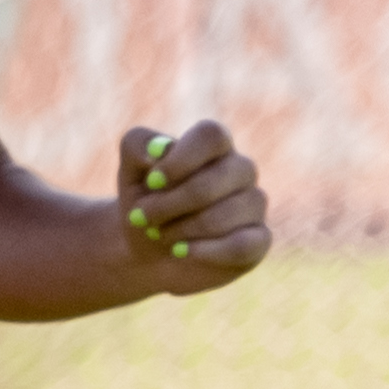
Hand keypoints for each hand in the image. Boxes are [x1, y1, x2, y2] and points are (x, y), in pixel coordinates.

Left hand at [118, 119, 270, 292]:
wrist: (148, 252)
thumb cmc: (145, 203)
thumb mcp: (130, 171)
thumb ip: (138, 145)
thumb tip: (161, 149)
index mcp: (214, 145)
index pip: (211, 136)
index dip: (182, 158)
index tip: (153, 181)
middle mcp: (240, 170)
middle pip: (219, 177)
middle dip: (174, 202)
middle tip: (142, 217)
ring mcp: (253, 204)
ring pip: (230, 213)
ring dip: (185, 228)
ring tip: (159, 235)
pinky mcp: (258, 240)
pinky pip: (243, 244)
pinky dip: (208, 251)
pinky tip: (181, 252)